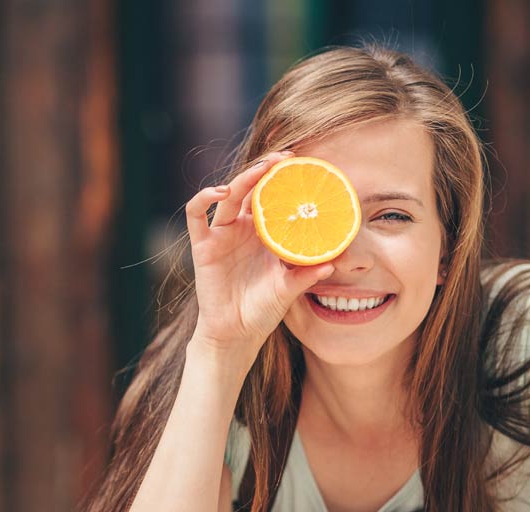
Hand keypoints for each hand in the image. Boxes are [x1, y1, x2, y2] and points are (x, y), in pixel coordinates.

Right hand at [185, 152, 333, 356]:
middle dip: (266, 170)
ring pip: (228, 196)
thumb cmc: (262, 310)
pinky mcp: (203, 245)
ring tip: (261, 170)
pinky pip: (196, 215)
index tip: (304, 168)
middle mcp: (243, 229)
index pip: (273, 199)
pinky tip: (220, 192)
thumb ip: (306, 276)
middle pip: (251, 189)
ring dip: (243, 178)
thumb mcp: (288, 290)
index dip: (284, 182)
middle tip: (285, 159)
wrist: (236, 334)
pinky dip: (204, 198)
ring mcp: (222, 235)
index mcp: (265, 235)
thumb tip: (333, 264)